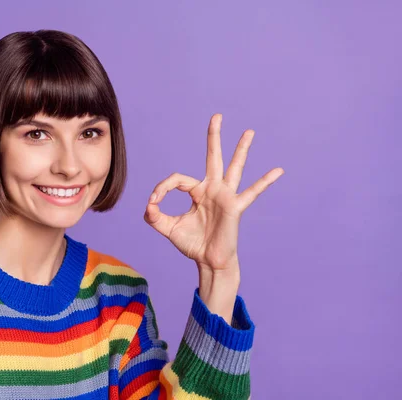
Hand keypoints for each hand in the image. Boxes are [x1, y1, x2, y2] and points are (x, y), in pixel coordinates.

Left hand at [143, 113, 283, 274]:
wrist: (207, 261)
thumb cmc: (192, 244)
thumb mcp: (168, 228)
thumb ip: (154, 216)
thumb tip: (148, 204)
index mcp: (197, 192)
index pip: (177, 180)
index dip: (162, 188)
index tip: (154, 202)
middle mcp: (212, 189)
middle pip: (213, 157)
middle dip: (213, 137)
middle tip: (216, 116)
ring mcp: (225, 196)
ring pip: (234, 168)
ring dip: (241, 149)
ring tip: (249, 131)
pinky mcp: (235, 207)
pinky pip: (252, 192)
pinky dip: (265, 182)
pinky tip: (278, 170)